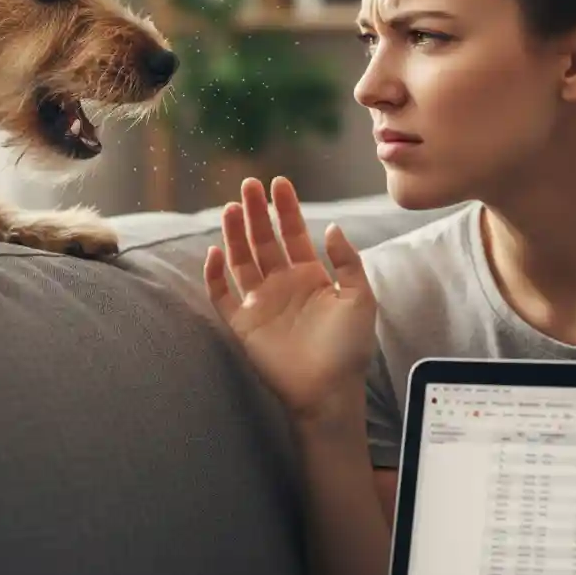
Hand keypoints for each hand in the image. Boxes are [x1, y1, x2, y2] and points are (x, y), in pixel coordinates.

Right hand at [204, 176, 378, 431]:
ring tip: (232, 207)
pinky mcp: (243, 324)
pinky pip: (222, 295)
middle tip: (249, 184)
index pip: (293, 233)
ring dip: (235, 234)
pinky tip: (215, 251)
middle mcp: (282, 284)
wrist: (329, 392)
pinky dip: (214, 275)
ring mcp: (260, 303)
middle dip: (257, 212)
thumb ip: (347, 261)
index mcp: (310, 276)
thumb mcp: (360, 298)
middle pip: (264, 240)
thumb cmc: (349, 348)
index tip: (279, 183)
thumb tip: (330, 227)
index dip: (286, 209)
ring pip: (241, 259)